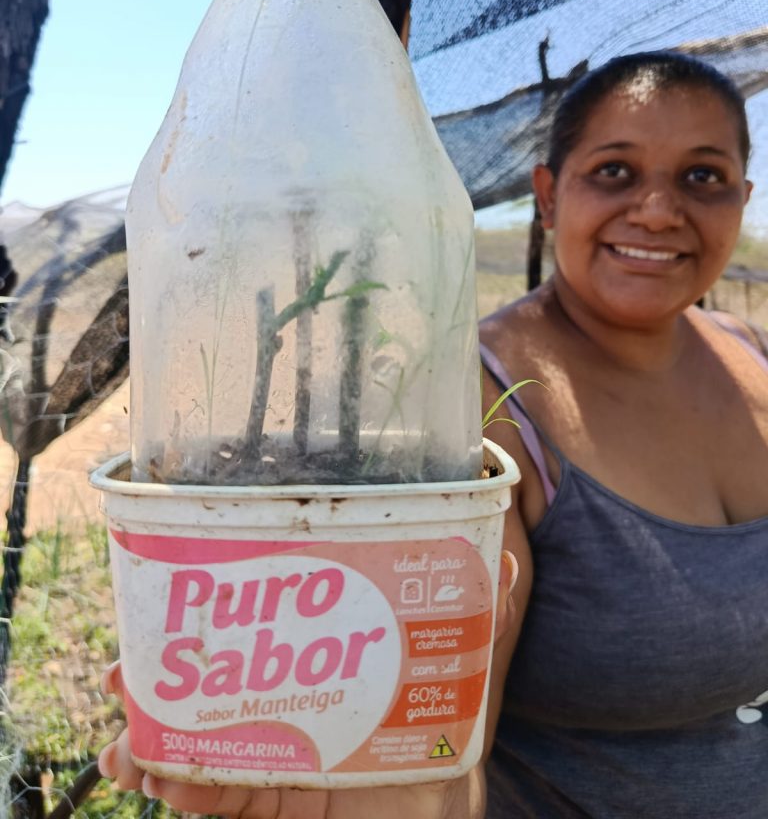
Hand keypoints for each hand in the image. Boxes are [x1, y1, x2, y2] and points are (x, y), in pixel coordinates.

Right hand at [99, 550, 517, 817]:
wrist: (433, 814)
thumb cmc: (438, 740)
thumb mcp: (454, 677)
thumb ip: (477, 625)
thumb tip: (503, 558)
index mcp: (317, 672)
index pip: (256, 640)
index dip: (214, 623)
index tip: (173, 598)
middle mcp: (284, 713)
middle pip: (212, 691)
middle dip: (164, 678)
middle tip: (129, 669)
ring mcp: (271, 764)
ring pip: (198, 748)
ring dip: (153, 739)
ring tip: (123, 733)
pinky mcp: (267, 807)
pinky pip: (217, 798)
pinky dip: (181, 788)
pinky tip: (149, 773)